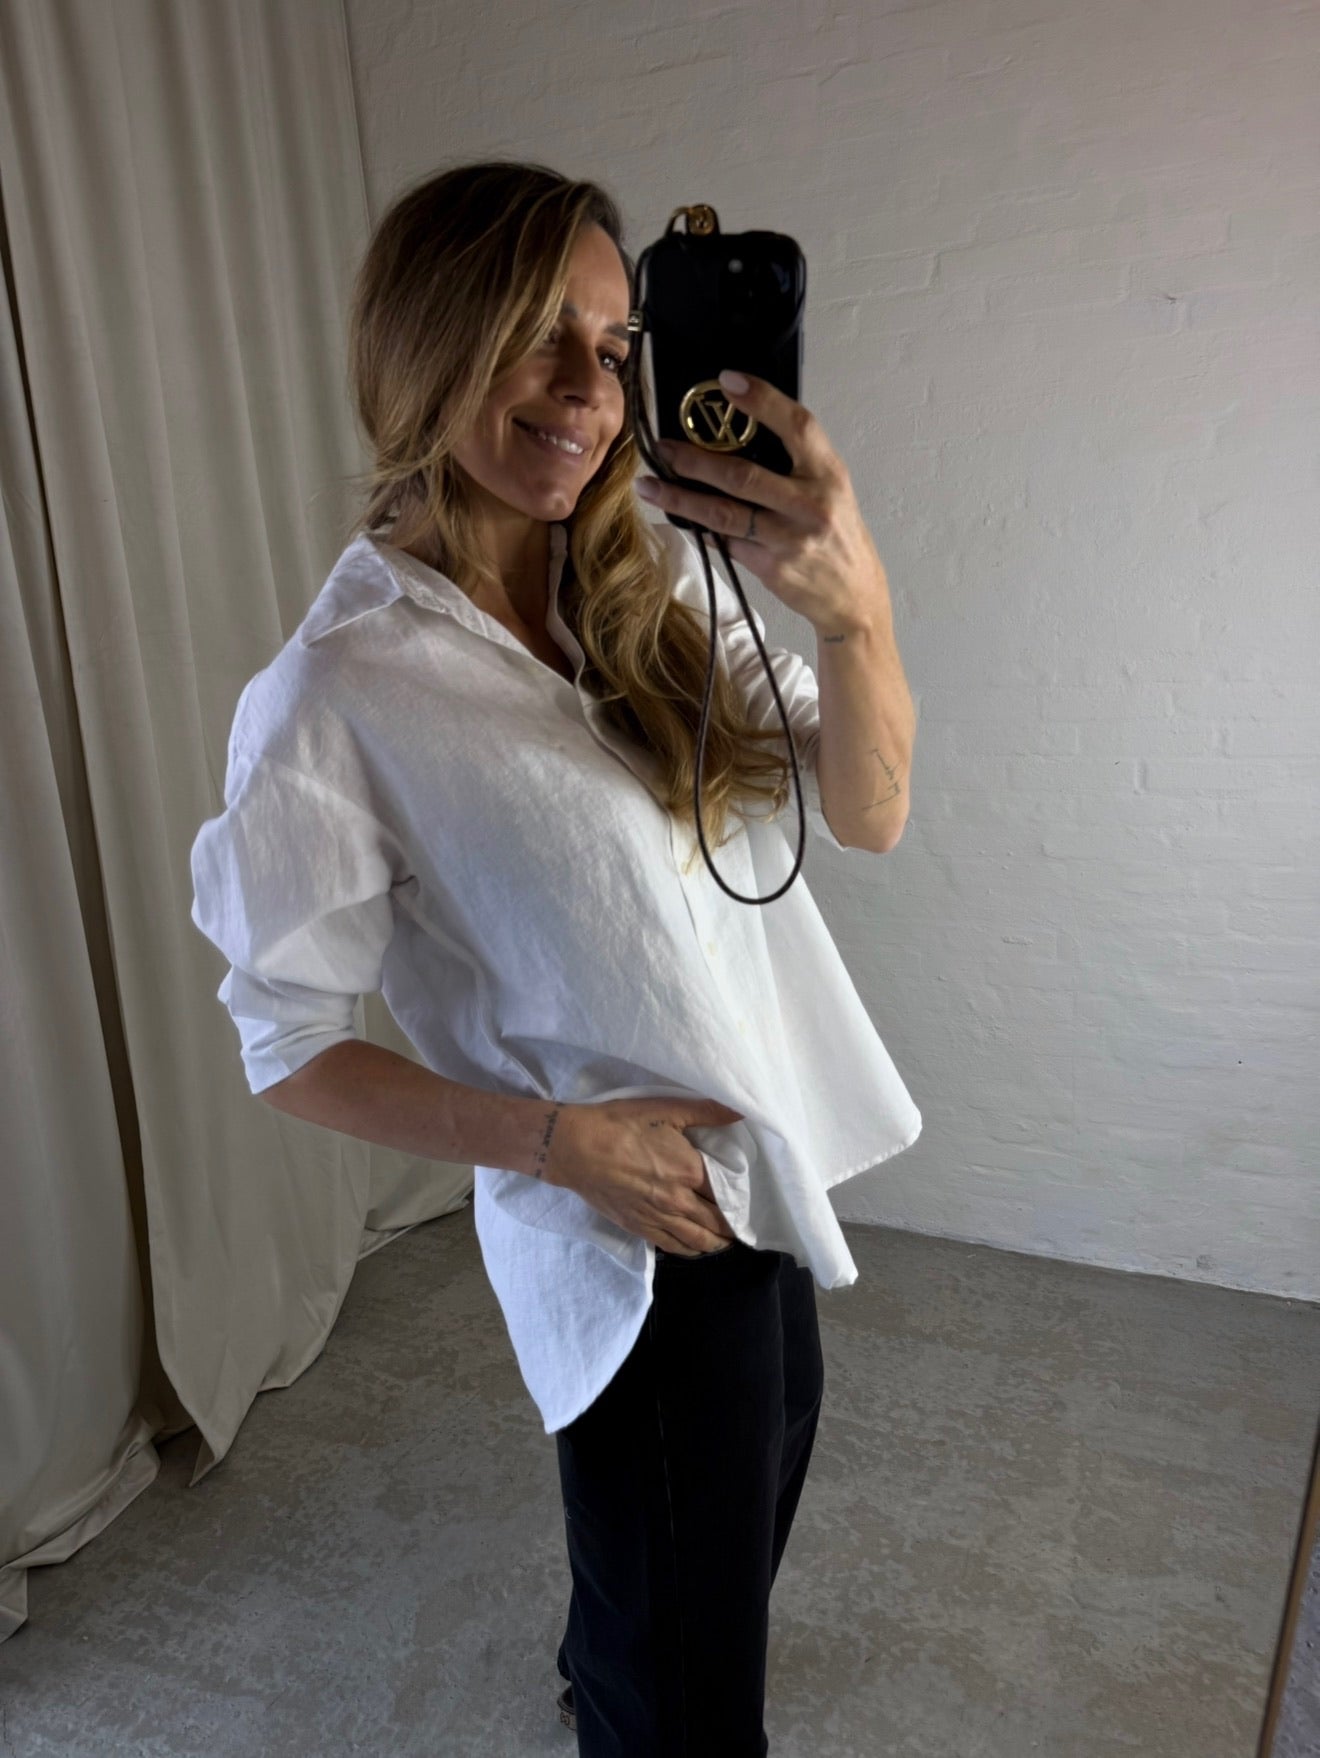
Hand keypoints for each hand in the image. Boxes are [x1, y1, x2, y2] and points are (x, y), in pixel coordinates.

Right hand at [543, 1096, 744, 1256]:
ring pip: (697, 1240)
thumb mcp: (665, 1109)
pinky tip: (696, 1248)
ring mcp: (658, 1218)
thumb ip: (706, 1111)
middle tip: (744, 1227)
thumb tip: (740, 1110)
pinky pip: (673, 1246)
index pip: (725, 1193)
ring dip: (716, 1243)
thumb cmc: (620, 1124)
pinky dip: (690, 1250)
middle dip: (732, 1226)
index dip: (739, 1199)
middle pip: (716, 1221)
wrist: (575, 1148)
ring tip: (727, 1242)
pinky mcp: (639, 1227)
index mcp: (689, 1170)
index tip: (750, 1202)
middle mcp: (678, 1200)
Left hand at [638, 369, 890, 633]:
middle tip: (663, 448)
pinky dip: (700, 528)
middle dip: (695, 461)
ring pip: (724, 514)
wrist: (854, 596)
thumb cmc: (836, 534)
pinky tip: (678, 516)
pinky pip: (726, 542)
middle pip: (743, 476)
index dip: (763, 400)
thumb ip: (795, 463)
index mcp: (829, 474)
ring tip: (649, 486)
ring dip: (681, 498)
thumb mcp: (831, 490)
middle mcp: (811, 505)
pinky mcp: (771, 568)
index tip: (728, 381)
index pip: (797, 426)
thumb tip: (736, 432)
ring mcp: (789, 540)